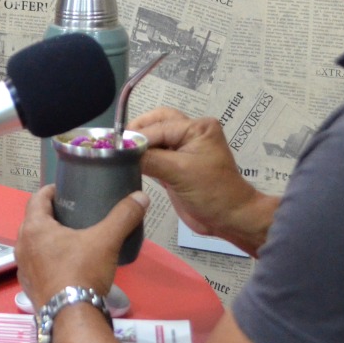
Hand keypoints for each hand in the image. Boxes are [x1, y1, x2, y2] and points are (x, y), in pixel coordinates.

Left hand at [15, 184, 148, 311]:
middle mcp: (21, 245)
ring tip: (69, 237)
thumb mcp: (106, 240)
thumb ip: (123, 216)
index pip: (37, 198)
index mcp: (33, 228)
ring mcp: (22, 268)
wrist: (72, 317)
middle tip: (72, 211)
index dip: (51, 190)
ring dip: (47, 238)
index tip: (66, 188)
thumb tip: (141, 196)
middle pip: (34, 221)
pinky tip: (64, 263)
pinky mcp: (28, 287)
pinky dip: (47, 258)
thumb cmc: (83, 271)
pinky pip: (36, 264)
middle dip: (50, 214)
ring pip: (33, 244)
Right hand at [129, 106, 274, 254]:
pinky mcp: (177, 165)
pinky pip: (155, 154)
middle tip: (116, 145)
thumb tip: (121, 151)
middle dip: (137, 132)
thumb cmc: (211, 192)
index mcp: (197, 127)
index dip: (136, 137)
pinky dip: (142, 157)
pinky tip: (129, 164)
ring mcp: (184, 149)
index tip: (113, 147)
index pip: (158, 127)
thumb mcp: (179, 172)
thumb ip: (149, 158)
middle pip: (156, 123)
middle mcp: (190, 132)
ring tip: (119, 155)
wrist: (230, 219)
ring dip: (139, 145)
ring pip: (155, 138)